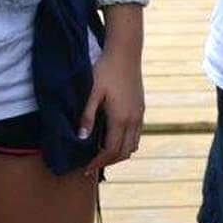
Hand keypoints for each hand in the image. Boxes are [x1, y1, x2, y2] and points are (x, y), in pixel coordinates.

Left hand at [80, 42, 143, 176]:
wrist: (125, 53)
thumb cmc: (105, 70)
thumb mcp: (92, 93)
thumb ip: (87, 116)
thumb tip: (81, 138)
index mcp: (120, 118)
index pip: (111, 150)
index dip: (98, 162)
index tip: (85, 168)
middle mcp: (133, 119)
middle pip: (124, 152)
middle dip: (108, 162)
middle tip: (91, 166)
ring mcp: (139, 114)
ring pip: (133, 144)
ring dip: (119, 153)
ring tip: (102, 155)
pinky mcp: (141, 108)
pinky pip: (137, 134)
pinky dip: (126, 142)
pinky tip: (114, 138)